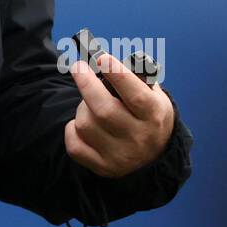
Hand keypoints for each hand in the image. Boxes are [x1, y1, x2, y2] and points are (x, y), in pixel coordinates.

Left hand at [65, 53, 173, 178]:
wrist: (155, 156)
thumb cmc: (148, 115)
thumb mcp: (154, 95)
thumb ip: (136, 78)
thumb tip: (108, 62)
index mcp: (154, 116)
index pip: (135, 95)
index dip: (116, 74)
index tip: (102, 58)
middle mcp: (139, 138)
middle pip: (104, 110)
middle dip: (87, 84)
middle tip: (78, 67)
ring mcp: (120, 156)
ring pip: (86, 124)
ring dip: (82, 108)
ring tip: (89, 105)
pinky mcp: (103, 168)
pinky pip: (74, 145)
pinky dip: (72, 130)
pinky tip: (81, 125)